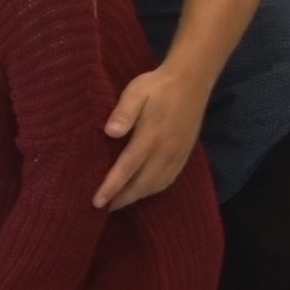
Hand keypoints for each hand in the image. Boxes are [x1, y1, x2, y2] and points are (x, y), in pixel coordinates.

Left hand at [94, 63, 209, 209]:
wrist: (192, 81)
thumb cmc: (157, 86)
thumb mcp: (135, 92)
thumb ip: (123, 112)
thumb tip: (109, 133)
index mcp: (151, 137)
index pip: (127, 169)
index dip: (111, 187)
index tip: (97, 202)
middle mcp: (166, 151)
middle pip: (142, 183)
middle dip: (122, 198)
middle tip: (103, 208)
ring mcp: (178, 154)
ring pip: (156, 184)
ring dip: (138, 196)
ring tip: (119, 203)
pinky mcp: (185, 153)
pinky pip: (169, 179)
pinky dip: (155, 189)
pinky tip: (144, 191)